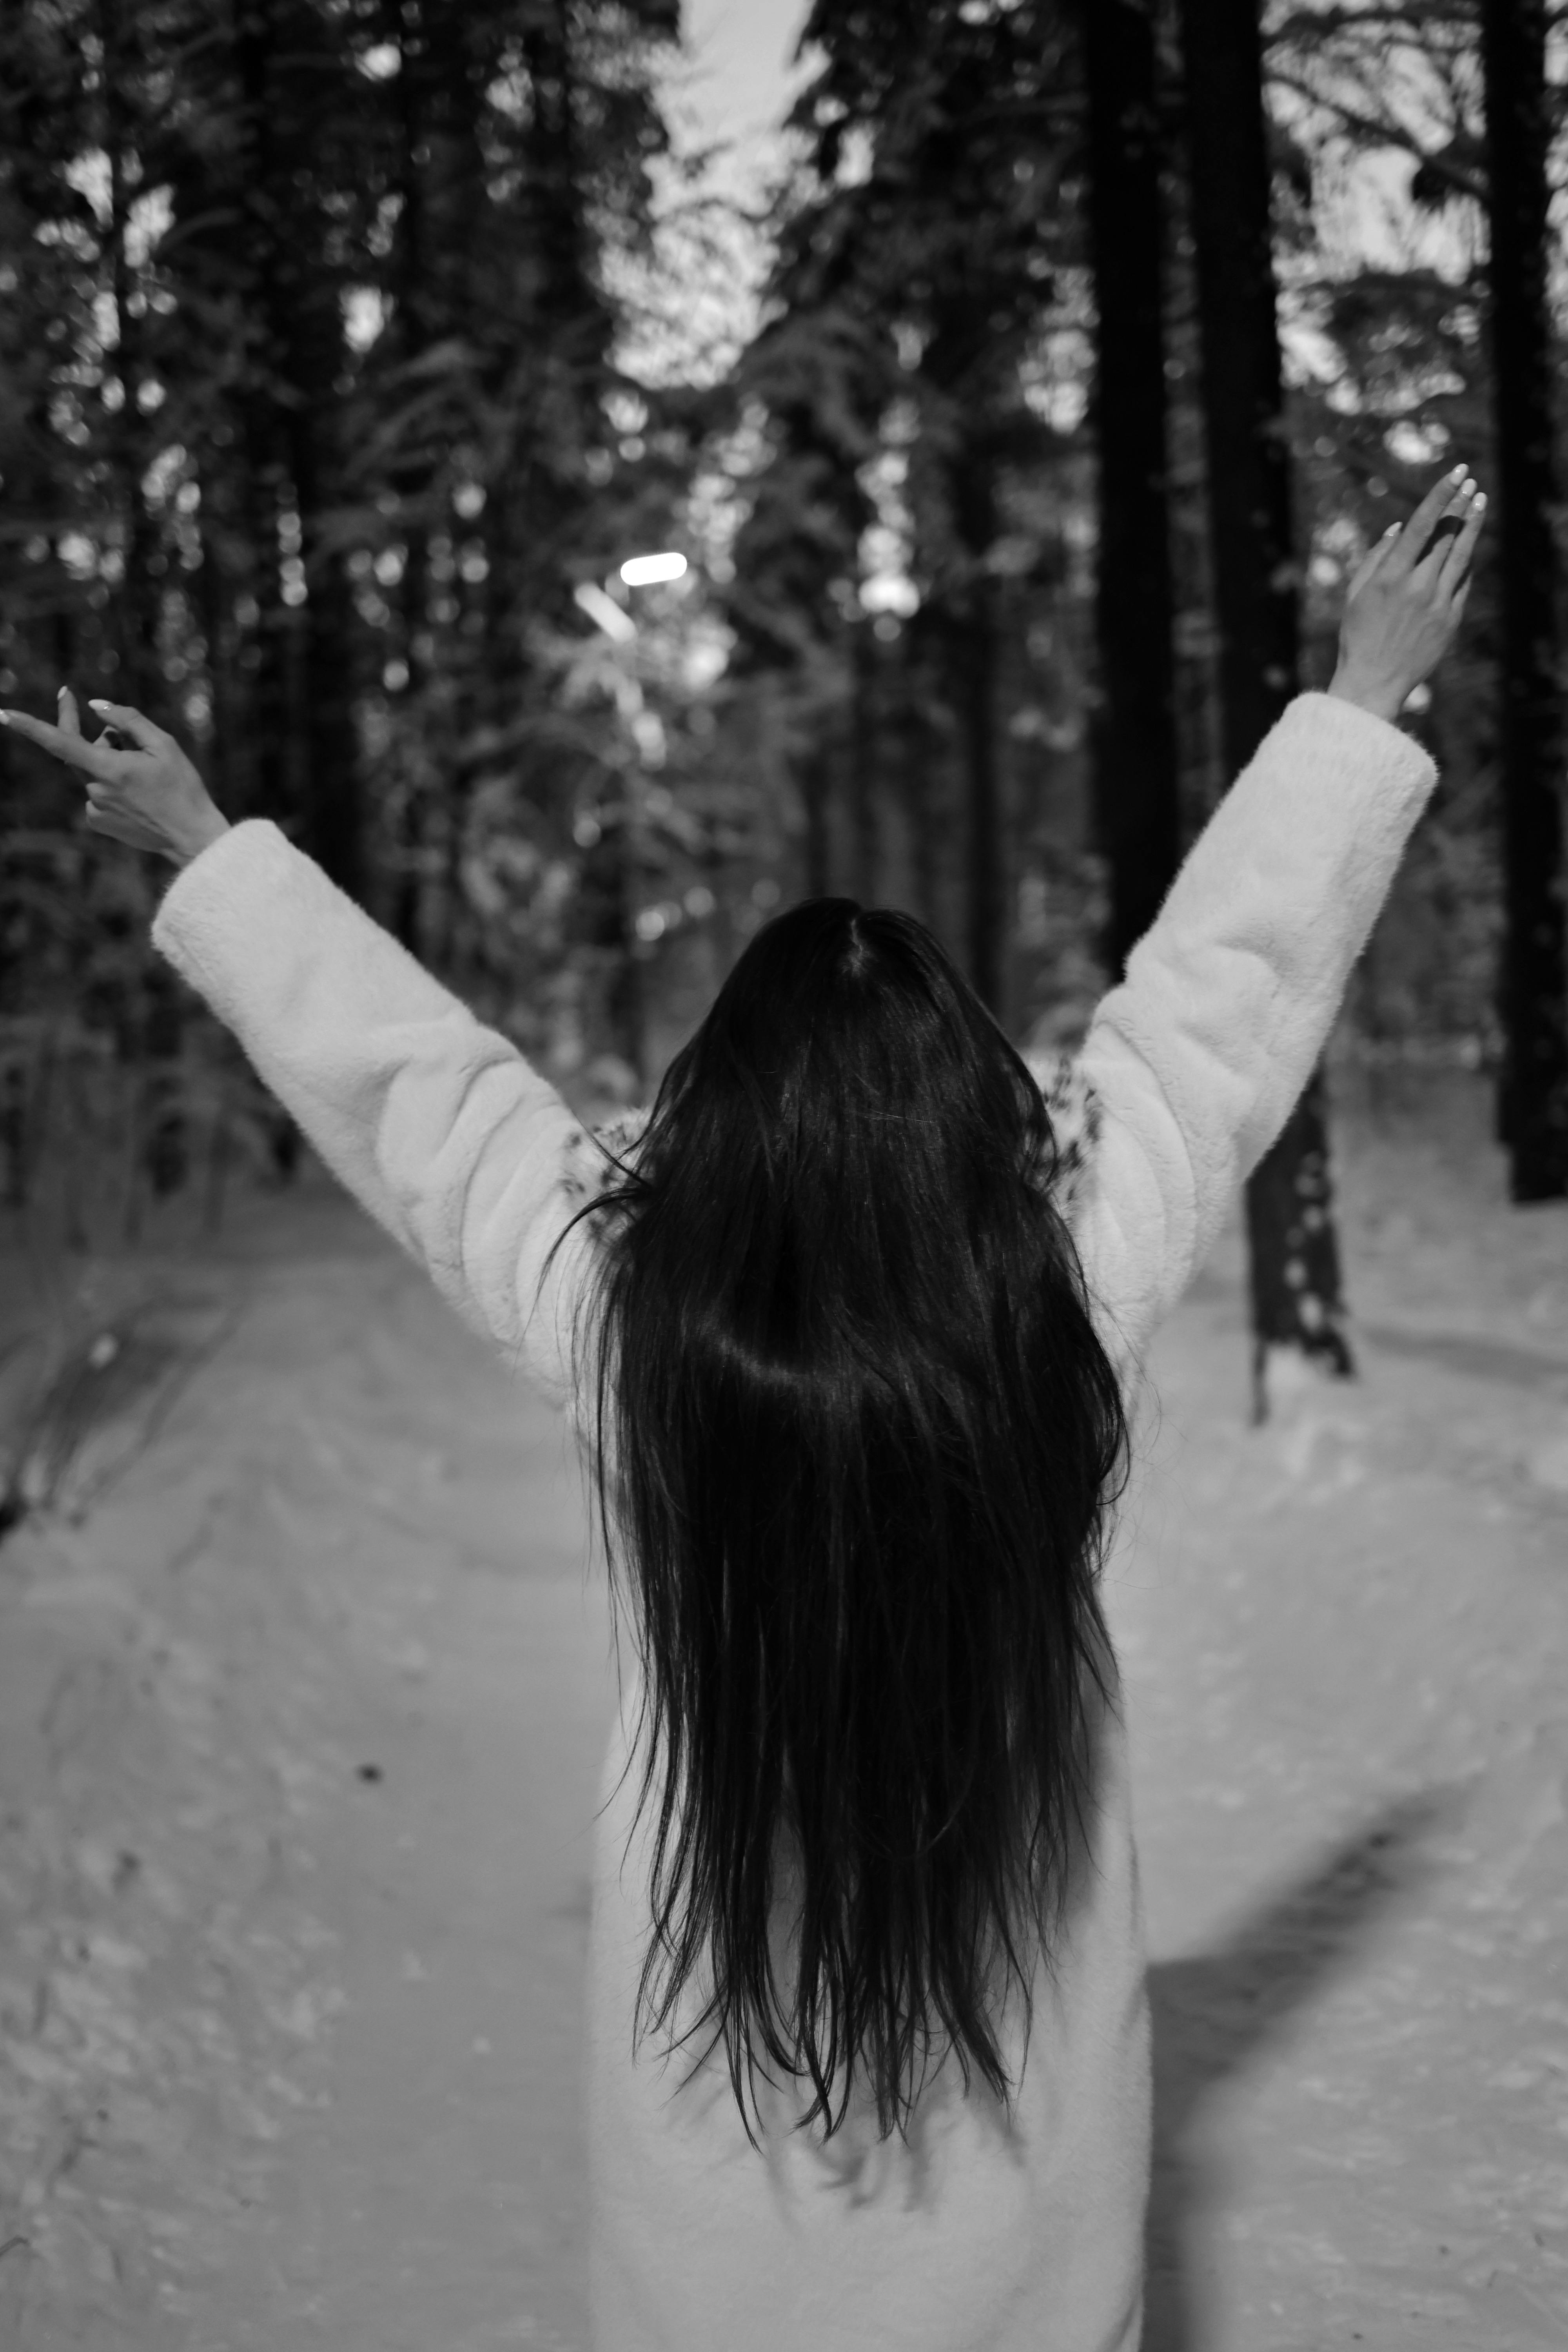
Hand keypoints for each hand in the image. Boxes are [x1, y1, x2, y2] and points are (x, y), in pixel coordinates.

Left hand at [0, 689, 229, 866]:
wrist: (191, 837)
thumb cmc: (183, 788)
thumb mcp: (164, 745)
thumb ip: (128, 720)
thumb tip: (95, 706)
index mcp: (111, 769)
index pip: (61, 743)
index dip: (31, 727)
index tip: (5, 714)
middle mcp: (96, 790)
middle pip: (77, 751)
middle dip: (86, 730)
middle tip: (81, 705)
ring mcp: (94, 809)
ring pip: (90, 771)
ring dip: (107, 760)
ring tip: (143, 768)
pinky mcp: (97, 822)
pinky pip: (95, 791)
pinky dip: (110, 783)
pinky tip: (137, 794)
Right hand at [1328, 464, 1485, 723]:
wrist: (1374, 681)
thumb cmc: (1357, 635)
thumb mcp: (1356, 594)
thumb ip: (1377, 557)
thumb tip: (1398, 527)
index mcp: (1391, 577)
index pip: (1422, 524)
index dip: (1442, 495)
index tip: (1456, 472)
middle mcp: (1418, 586)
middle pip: (1447, 535)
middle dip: (1459, 505)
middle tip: (1469, 483)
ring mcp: (1438, 603)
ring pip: (1462, 554)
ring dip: (1472, 525)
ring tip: (1480, 501)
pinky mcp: (1451, 619)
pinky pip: (1463, 581)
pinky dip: (1466, 560)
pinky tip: (1468, 545)